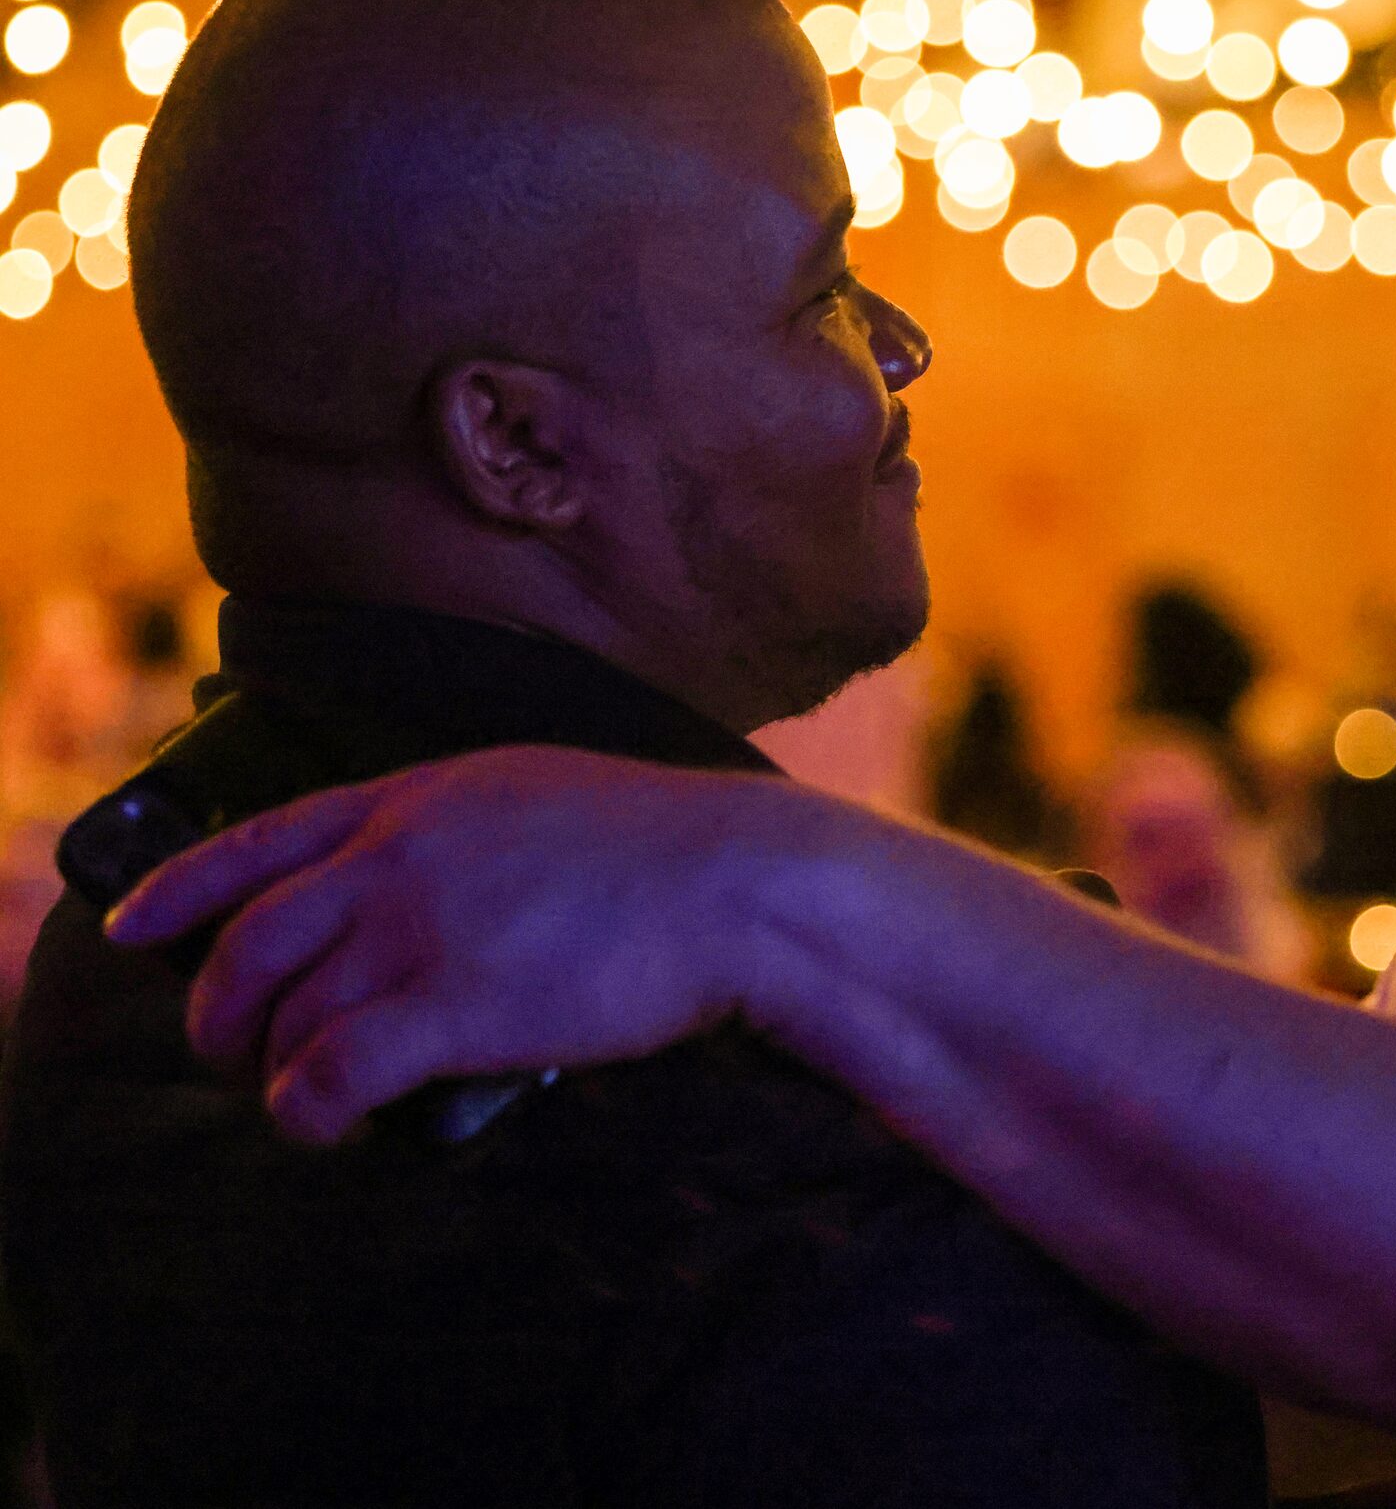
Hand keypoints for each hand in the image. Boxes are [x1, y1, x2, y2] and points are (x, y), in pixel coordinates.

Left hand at [106, 745, 817, 1142]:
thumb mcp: (539, 791)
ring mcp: (423, 930)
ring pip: (285, 1016)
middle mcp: (398, 856)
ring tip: (294, 1101)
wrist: (739, 882)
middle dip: (218, 1009)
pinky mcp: (456, 1008)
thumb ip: (462, 826)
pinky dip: (307, 1109)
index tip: (135, 928)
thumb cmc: (665, 844)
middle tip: (230, 1049)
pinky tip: (322, 1126)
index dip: (181, 889)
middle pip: (249, 941)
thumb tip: (423, 881)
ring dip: (270, 1071)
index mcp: (418, 796)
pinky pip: (334, 1072)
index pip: (260, 839)